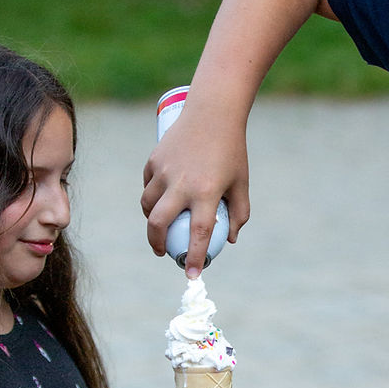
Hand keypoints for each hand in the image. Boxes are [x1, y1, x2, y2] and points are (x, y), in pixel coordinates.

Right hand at [141, 97, 249, 277]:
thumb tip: (228, 240)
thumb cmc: (231, 151)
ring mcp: (164, 171)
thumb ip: (238, 213)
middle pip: (158, 224)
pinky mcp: (154, 160)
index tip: (192, 275)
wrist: (212, 112)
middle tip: (164, 252)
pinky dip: (151, 197)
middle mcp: (182, 183)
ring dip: (151, 221)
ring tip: (160, 227)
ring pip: (147, 206)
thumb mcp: (241, 183)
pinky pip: (147, 187)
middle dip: (157, 244)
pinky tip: (158, 201)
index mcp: (207, 192)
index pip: (199, 233)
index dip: (195, 257)